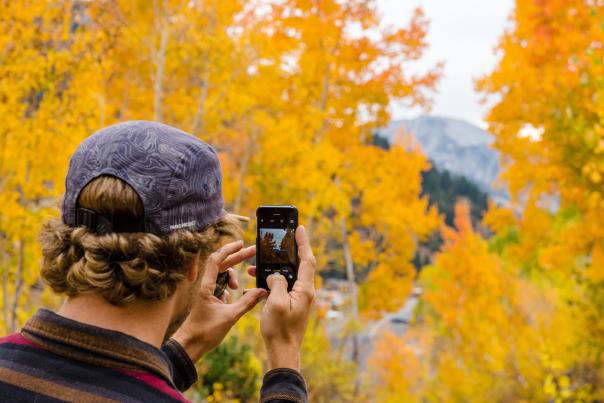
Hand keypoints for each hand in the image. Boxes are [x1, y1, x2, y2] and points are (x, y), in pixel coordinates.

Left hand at [171, 240, 266, 361]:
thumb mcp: (230, 316)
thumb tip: (261, 291)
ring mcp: (208, 292)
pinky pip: (222, 287)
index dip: (229, 249)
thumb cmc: (205, 331)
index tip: (241, 244)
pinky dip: (230, 287)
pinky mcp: (210, 299)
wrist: (190, 345)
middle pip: (222, 264)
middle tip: (252, 251)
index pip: (216, 260)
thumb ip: (247, 302)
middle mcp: (206, 286)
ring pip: (223, 276)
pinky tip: (234, 297)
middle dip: (237, 257)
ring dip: (233, 277)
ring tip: (239, 288)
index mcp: (207, 286)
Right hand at [257, 226, 315, 370]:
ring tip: (255, 267)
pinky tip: (258, 283)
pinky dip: (272, 281)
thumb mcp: (275, 303)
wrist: (283, 352)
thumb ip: (277, 283)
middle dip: (286, 253)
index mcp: (305, 290)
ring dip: (273, 270)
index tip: (299, 228)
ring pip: (288, 276)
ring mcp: (300, 298)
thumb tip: (275, 276)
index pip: (307, 260)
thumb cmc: (280, 330)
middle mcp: (305, 292)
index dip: (303, 243)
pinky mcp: (293, 304)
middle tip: (277, 240)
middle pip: (298, 265)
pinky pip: (283, 286)